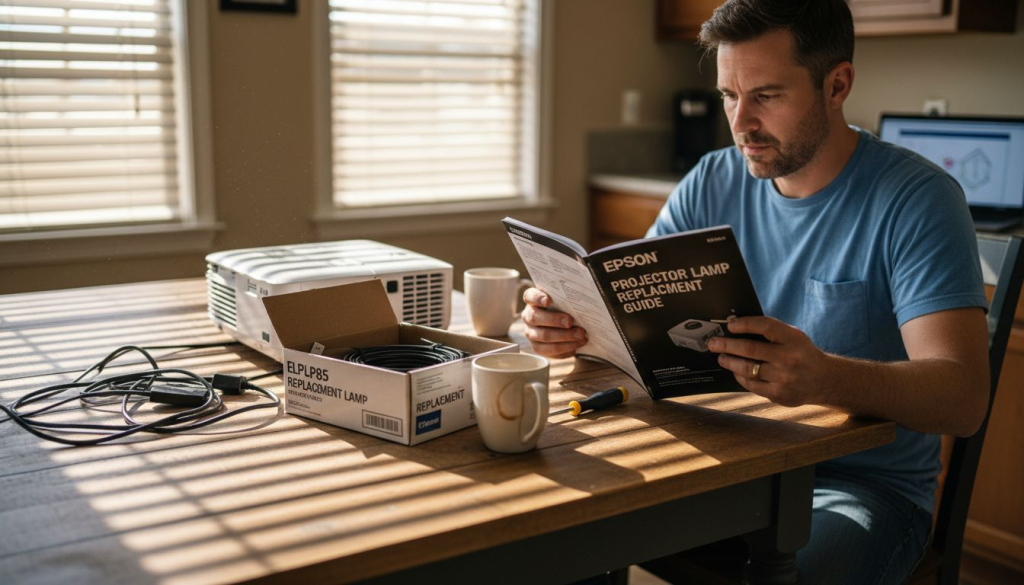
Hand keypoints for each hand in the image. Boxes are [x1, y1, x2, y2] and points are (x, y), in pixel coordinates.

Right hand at [521, 287, 587, 358]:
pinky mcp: (537, 347)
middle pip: (535, 318)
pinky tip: (577, 345)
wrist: (561, 324)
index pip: (530, 296)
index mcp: (532, 301)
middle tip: (570, 322)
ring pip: (543, 337)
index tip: (548, 300)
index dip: (537, 298)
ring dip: (564, 337)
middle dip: (554, 320)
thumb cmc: (563, 308)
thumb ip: (566, 298)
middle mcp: (528, 316)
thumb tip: (580, 301)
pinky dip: (565, 349)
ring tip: (580, 335)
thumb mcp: (562, 300)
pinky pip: (549, 351)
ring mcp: (531, 333)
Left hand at [706, 316, 830, 406]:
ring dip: (729, 361)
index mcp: (794, 338)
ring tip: (721, 357)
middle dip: (726, 345)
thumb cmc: (802, 354)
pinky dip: (740, 376)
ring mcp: (784, 378)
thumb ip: (772, 332)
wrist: (824, 380)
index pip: (765, 326)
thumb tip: (736, 327)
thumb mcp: (794, 337)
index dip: (745, 324)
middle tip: (713, 343)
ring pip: (747, 368)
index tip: (730, 325)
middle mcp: (789, 358)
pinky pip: (751, 384)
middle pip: (750, 349)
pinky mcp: (778, 394)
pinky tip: (735, 370)